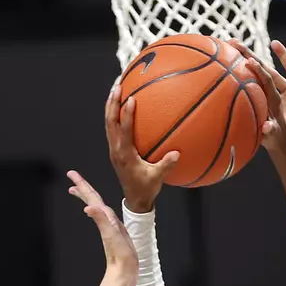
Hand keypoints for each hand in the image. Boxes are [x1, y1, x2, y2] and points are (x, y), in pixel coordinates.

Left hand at [67, 171, 137, 285]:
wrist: (124, 271)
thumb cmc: (119, 256)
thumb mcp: (110, 235)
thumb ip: (100, 220)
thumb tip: (87, 208)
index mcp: (104, 217)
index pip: (91, 197)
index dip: (82, 185)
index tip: (72, 174)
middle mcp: (104, 220)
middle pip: (91, 199)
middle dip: (82, 187)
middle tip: (72, 175)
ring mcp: (109, 225)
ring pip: (96, 206)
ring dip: (88, 196)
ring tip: (79, 189)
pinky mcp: (115, 231)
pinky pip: (105, 215)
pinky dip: (100, 209)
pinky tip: (98, 210)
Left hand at [105, 83, 180, 213]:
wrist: (135, 200)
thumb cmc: (146, 189)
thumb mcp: (157, 178)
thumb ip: (166, 165)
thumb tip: (177, 153)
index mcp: (125, 155)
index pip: (124, 131)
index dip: (126, 114)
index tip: (131, 99)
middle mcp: (116, 150)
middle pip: (110, 122)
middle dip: (112, 102)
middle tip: (117, 85)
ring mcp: (114, 149)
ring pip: (108, 123)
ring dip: (110, 106)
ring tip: (115, 89)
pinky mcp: (115, 150)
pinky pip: (112, 129)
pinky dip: (114, 115)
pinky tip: (120, 105)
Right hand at [237, 40, 285, 150]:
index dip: (283, 54)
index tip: (274, 42)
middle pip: (270, 74)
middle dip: (257, 63)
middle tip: (243, 52)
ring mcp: (284, 104)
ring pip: (265, 89)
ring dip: (252, 80)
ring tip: (237, 69)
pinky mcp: (281, 117)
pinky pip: (266, 108)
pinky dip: (255, 102)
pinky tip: (242, 96)